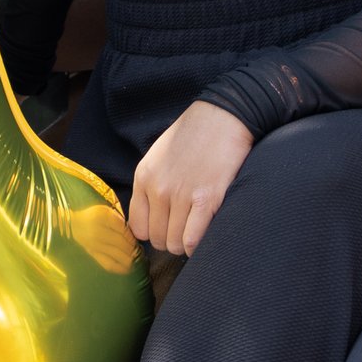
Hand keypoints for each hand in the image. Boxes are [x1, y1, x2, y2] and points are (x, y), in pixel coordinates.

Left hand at [127, 100, 253, 255]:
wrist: (224, 116)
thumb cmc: (194, 135)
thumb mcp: (159, 156)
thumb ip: (152, 185)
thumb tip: (153, 218)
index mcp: (144, 177)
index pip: (138, 227)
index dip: (153, 233)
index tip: (167, 229)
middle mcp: (158, 188)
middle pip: (157, 239)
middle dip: (171, 240)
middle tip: (186, 230)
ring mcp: (181, 195)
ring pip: (175, 243)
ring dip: (186, 244)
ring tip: (196, 231)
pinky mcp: (207, 199)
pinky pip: (192, 240)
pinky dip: (197, 245)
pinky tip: (205, 234)